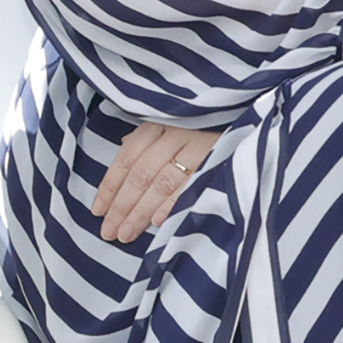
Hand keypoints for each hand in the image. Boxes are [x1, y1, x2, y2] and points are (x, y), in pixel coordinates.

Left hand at [92, 118, 222, 241]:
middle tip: (110, 231)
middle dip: (122, 205)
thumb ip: (149, 138)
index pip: (127, 157)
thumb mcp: (174, 122)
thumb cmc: (205, 122)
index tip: (98, 211)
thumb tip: (123, 145)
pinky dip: (173, 203)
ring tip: (128, 233)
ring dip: (142, 211)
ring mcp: (197, 145)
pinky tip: (159, 222)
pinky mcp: (218, 157)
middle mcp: (175, 133)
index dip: (110, 185)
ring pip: (161, 183)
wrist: (244, 109)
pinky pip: (191, 185)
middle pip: (141, 173)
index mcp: (158, 124)